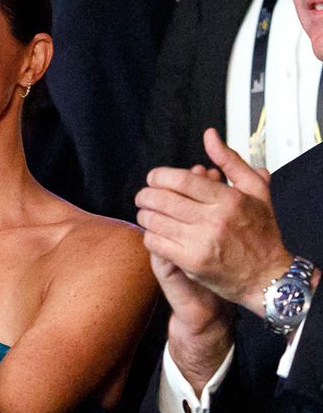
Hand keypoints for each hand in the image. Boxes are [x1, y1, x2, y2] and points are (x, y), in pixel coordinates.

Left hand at [136, 129, 292, 312]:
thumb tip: (210, 136)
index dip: (159, 176)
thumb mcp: (255, 191)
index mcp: (229, 200)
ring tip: (148, 213)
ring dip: (144, 215)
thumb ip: (230, 161)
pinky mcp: (192, 262)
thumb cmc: (262, 233)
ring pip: (155, 221)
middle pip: (162, 199)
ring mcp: (201, 242)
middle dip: (145, 195)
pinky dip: (150, 235)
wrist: (268, 276)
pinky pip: (156, 243)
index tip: (154, 178)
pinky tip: (155, 233)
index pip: (181, 180)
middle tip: (144, 196)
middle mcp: (214, 220)